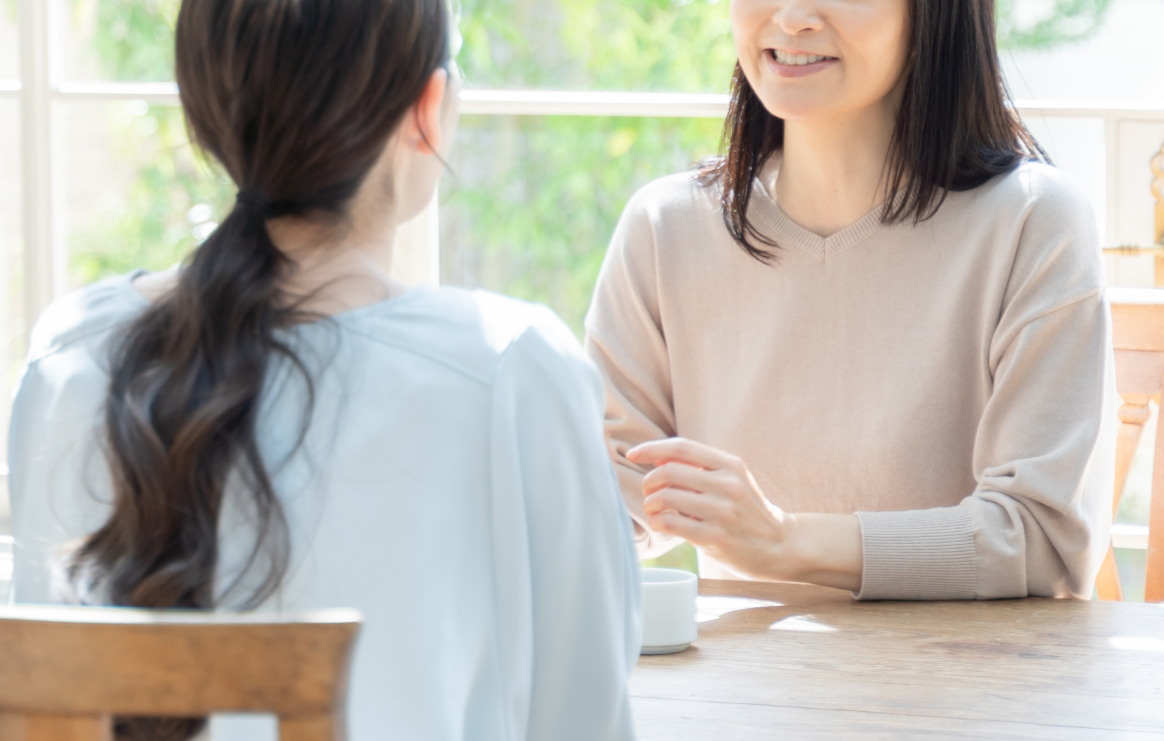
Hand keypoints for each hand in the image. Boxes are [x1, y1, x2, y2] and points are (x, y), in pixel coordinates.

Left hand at [628, 437, 787, 580]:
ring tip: (654, 510)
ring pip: (666, 498)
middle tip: (649, 492)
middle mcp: (728, 485)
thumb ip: (697, 467)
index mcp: (730, 465)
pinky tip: (660, 524)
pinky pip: (671, 523)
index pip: (682, 447)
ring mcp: (722, 512)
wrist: (780, 545)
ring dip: (651, 504)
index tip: (633, 454)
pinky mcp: (715, 537)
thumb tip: (657, 455)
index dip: (651, 448)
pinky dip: (657, 522)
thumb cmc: (747, 511)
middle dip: (649, 481)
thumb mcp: (731, 480)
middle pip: (668, 471)